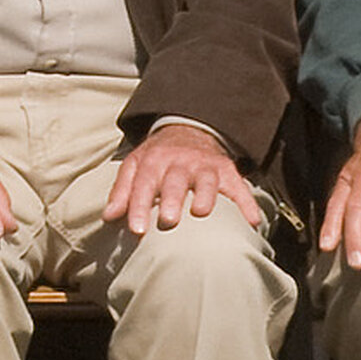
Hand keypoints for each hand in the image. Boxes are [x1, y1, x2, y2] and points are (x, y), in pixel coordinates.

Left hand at [102, 121, 247, 235]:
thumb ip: (122, 190)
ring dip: (206, 195)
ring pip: (207, 179)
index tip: (136, 230)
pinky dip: (247, 203)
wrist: (189, 130)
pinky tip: (251, 221)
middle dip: (172, 199)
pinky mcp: (227, 171)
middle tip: (169, 221)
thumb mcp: (136, 165)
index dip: (139, 206)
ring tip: (202, 212)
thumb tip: (109, 217)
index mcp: (154, 160)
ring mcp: (206, 166)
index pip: (144, 183)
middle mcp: (180, 162)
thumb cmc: (158, 158)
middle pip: (175, 180)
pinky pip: (239, 187)